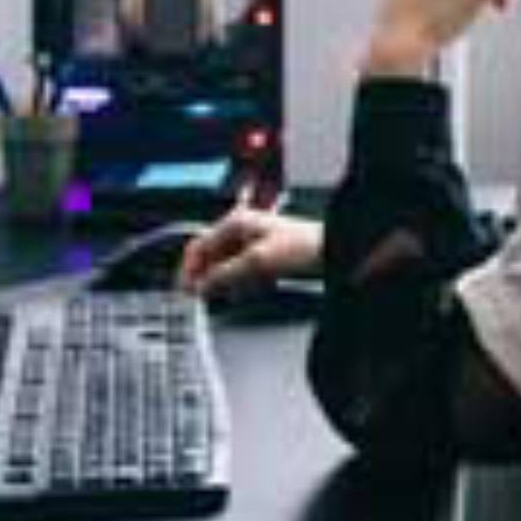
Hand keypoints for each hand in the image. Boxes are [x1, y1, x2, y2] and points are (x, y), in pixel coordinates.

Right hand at [177, 205, 322, 299]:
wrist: (335, 250)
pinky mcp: (265, 256)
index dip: (189, 269)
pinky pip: (243, 272)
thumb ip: (226, 274)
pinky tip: (246, 292)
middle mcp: (243, 230)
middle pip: (212, 257)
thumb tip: (202, 286)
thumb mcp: (258, 262)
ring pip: (227, 266)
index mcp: (236, 223)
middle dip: (207, 278)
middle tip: (203, 298)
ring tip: (228, 295)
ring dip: (225, 282)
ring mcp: (254, 243)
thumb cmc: (304, 245)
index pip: (199, 246)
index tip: (185, 290)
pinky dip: (241, 283)